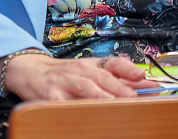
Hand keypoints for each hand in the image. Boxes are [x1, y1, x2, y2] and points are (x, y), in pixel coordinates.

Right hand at [2, 54, 158, 101]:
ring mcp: (65, 82)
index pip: (114, 63)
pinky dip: (70, 107)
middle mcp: (80, 70)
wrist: (31, 71)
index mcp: (92, 64)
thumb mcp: (90, 72)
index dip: (129, 69)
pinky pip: (61, 102)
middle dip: (118, 87)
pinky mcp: (49, 96)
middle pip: (102, 76)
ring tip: (111, 103)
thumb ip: (117, 78)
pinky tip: (79, 112)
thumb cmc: (66, 75)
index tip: (143, 75)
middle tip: (133, 96)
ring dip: (98, 95)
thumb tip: (146, 83)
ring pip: (84, 87)